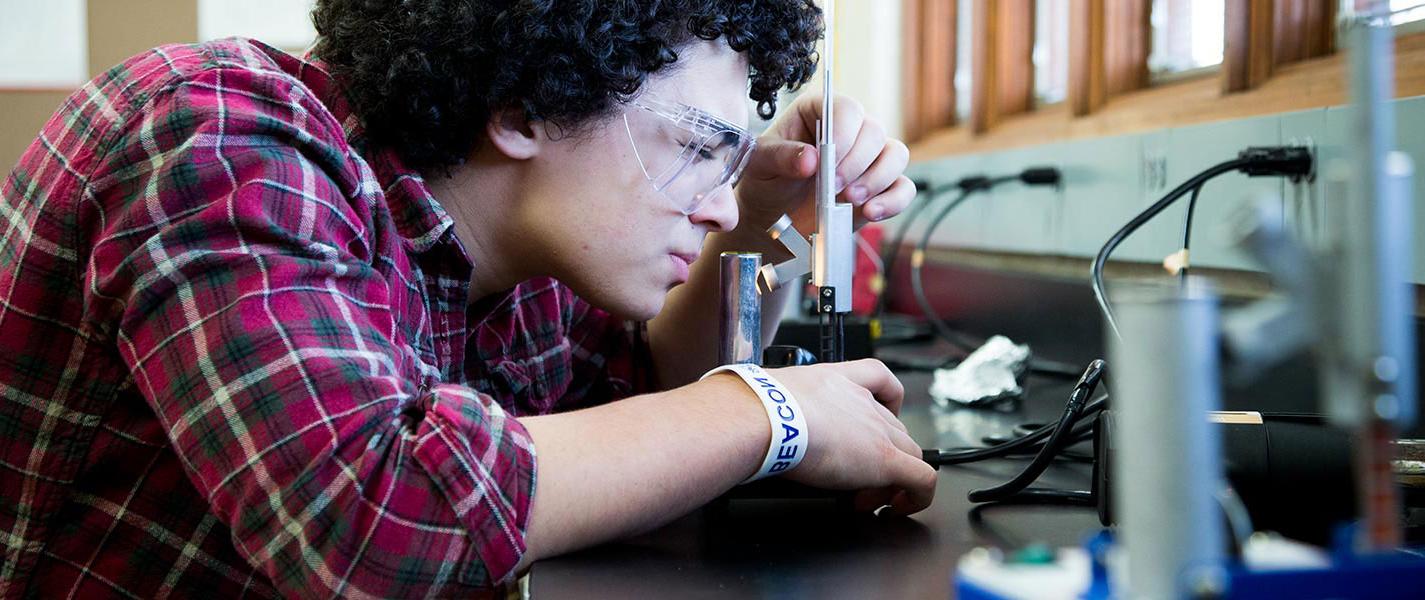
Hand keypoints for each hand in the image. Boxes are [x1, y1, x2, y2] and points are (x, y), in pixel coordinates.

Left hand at [733, 94, 914, 237]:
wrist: (771, 218)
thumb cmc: (765, 181)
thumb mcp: (760, 165)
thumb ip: (780, 157)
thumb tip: (811, 159)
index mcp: (818, 112)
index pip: (846, 109)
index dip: (842, 134)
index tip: (826, 163)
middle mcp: (849, 130)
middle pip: (874, 131)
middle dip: (856, 163)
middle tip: (833, 187)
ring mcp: (868, 159)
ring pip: (896, 155)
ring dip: (877, 179)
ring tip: (849, 200)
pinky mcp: (879, 188)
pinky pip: (904, 188)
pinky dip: (893, 201)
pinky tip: (870, 212)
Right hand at [761, 359, 936, 514]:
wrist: (766, 416)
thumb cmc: (759, 409)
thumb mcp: (772, 399)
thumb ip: (778, 408)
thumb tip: (766, 429)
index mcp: (836, 381)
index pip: (877, 379)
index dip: (885, 401)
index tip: (873, 426)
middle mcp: (862, 401)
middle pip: (894, 427)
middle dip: (881, 456)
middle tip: (855, 481)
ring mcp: (877, 429)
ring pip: (910, 452)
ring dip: (894, 478)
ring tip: (867, 498)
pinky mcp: (885, 458)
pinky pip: (922, 479)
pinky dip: (917, 496)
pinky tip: (898, 507)